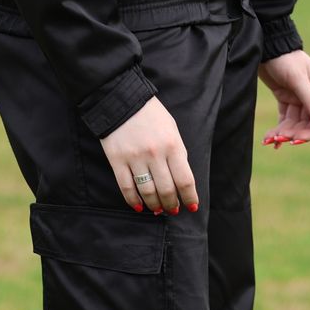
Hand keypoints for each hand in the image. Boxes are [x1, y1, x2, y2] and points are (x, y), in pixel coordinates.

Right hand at [100, 95, 197, 214]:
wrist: (122, 99)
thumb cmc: (151, 114)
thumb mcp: (172, 129)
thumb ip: (178, 152)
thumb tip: (180, 179)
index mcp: (172, 145)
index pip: (185, 180)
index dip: (190, 197)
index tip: (192, 206)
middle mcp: (155, 154)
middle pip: (167, 190)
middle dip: (172, 204)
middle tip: (173, 210)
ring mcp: (135, 158)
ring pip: (147, 192)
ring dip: (155, 205)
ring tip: (158, 209)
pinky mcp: (117, 160)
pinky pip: (126, 187)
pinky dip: (133, 201)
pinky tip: (139, 207)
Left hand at [258, 50, 309, 147]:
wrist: (266, 46)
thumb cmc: (284, 58)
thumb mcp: (297, 78)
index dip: (308, 133)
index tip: (293, 141)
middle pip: (306, 124)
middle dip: (293, 134)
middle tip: (278, 140)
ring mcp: (298, 97)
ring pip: (294, 123)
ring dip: (283, 133)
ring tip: (269, 139)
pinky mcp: (285, 98)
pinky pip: (285, 119)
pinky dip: (278, 129)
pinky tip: (270, 139)